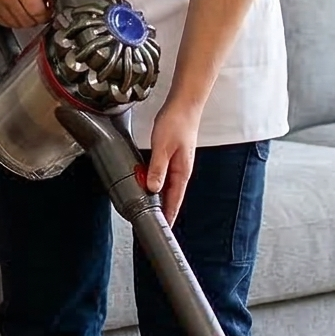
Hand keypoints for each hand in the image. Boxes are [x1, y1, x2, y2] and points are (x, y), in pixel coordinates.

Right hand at [0, 0, 47, 30]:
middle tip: (41, 12)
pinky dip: (12, 20)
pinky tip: (17, 12)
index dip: (47, 14)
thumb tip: (51, 2)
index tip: (49, 12)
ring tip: (29, 12)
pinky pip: (2, 22)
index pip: (37, 12)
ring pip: (15, 24)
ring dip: (25, 21)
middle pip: (27, 21)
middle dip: (37, 19)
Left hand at [142, 98, 202, 221]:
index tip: (162, 231)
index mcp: (181, 172)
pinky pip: (165, 176)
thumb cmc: (176, 122)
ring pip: (167, 187)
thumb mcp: (162, 147)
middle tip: (152, 226)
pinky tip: (150, 186)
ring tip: (149, 211)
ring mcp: (177, 164)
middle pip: (171, 197)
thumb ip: (157, 169)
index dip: (168, 217)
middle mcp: (181, 171)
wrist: (185, 104)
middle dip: (163, 212)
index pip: (174, 201)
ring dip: (159, 199)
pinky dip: (157, 185)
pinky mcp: (172, 157)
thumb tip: (152, 189)